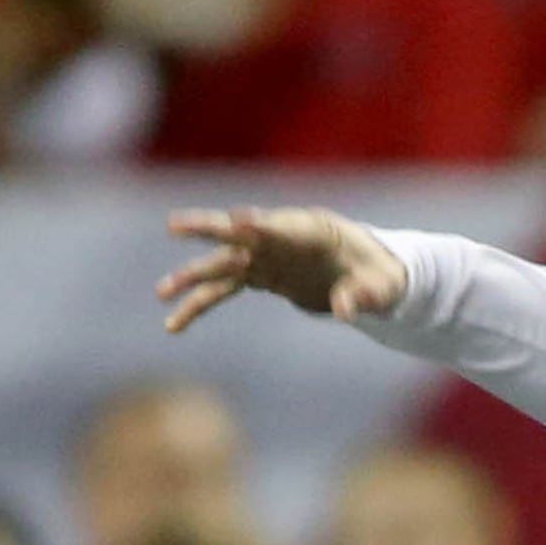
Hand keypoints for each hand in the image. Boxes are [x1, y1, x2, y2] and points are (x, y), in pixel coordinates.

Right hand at [159, 206, 409, 333]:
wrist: (369, 276)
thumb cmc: (381, 275)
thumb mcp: (383, 287)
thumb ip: (365, 295)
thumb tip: (346, 311)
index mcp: (312, 231)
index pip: (281, 226)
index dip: (261, 224)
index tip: (238, 220)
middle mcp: (280, 239)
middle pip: (239, 233)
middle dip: (209, 229)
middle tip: (175, 225)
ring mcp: (265, 257)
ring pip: (222, 264)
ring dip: (193, 277)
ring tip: (162, 292)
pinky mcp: (258, 277)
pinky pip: (222, 290)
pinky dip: (198, 305)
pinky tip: (174, 324)